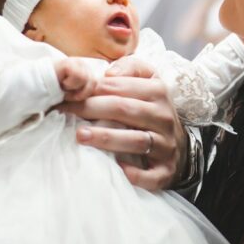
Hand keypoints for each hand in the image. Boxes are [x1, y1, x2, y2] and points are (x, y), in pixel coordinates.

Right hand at [55, 58, 97, 100]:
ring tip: (64, 87)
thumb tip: (98, 95)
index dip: (87, 93)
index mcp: (86, 70)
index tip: (74, 97)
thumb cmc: (56, 89)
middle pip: (94, 82)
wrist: (38, 84)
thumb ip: (85, 89)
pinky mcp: (69, 63)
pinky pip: (78, 77)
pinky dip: (70, 84)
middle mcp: (83, 64)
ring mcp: (77, 62)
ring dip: (74, 88)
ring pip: (87, 80)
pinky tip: (61, 83)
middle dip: (82, 92)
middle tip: (68, 94)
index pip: (97, 83)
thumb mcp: (74, 91)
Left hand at [58, 56, 185, 190]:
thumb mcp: (149, 82)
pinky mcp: (166, 171)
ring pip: (136, 140)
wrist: (180, 146)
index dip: (93, 87)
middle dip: (92, 109)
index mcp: (158, 91)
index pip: (122, 86)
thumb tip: (108, 73)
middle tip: (64, 111)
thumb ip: (130, 68)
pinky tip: (116, 168)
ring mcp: (166, 145)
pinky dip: (134, 173)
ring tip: (80, 136)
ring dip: (106, 138)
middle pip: (125, 110)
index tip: (67, 92)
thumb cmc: (152, 110)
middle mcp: (164, 117)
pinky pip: (150, 175)